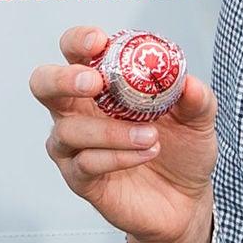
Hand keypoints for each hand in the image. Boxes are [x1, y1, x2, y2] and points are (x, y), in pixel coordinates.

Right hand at [32, 25, 218, 242]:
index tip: (98, 42)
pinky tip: (146, 153)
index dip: (78, 42)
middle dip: (63, 78)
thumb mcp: (199, 120)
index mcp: (102, 84)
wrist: (186, 201)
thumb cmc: (182, 150)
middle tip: (95, 83)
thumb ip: (196, 98)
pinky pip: (85, 163)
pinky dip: (117, 156)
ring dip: (110, 131)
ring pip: (67, 130)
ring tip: (151, 136)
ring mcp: (75, 146)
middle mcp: (79, 111)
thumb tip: (187, 81)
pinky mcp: (80, 179)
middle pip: (43, 84)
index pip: (74, 52)